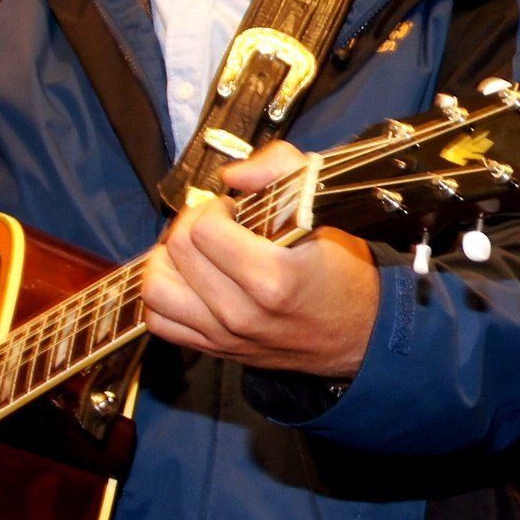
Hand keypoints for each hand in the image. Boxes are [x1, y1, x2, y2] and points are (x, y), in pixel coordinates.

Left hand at [141, 142, 381, 375]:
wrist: (362, 333)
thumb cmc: (345, 272)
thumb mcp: (326, 208)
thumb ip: (281, 170)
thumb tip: (231, 175)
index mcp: (272, 277)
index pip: (204, 229)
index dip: (215, 207)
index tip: (235, 209)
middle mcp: (242, 312)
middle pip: (177, 251)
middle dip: (192, 224)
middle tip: (218, 223)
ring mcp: (225, 336)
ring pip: (157, 289)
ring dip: (168, 260)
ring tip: (195, 251)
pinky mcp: (216, 350)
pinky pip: (160, 322)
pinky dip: (164, 297)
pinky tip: (189, 280)